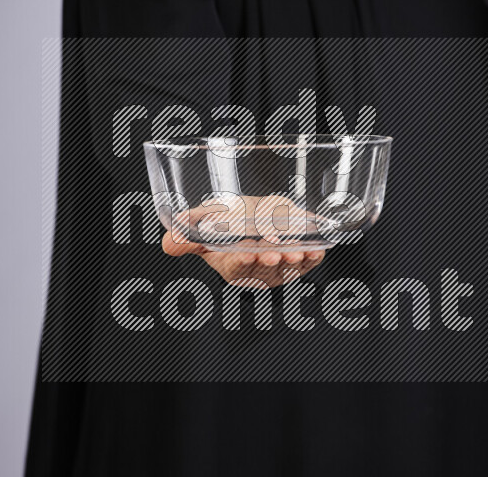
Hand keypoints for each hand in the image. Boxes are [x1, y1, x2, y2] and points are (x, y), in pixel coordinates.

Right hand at [161, 195, 325, 287]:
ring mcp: (278, 269)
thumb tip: (169, 243)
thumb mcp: (206, 223)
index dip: (239, 262)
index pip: (234, 267)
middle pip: (263, 269)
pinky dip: (313, 258)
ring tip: (296, 251)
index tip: (245, 254)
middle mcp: (255, 271)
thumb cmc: (231, 223)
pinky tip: (317, 250)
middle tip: (274, 251)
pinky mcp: (298, 264)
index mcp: (230, 264)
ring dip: (293, 261)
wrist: (255, 217)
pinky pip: (307, 265)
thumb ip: (188, 234)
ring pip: (287, 269)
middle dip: (269, 261)